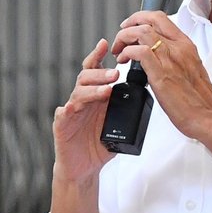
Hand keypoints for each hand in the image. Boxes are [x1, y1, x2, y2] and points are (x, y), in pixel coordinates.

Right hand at [52, 39, 119, 183]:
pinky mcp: (62, 127)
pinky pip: (63, 115)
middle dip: (101, 74)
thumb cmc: (100, 144)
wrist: (84, 168)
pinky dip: (66, 111)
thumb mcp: (118, 122)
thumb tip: (150, 89)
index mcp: (95, 96)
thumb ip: (127, 106)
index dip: (98, 56)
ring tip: (106, 90)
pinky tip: (70, 108)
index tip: (107, 43)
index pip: (95, 70)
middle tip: (116, 73)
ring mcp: (71, 112)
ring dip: (92, 90)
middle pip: (86, 77)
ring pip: (77, 94)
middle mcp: (82, 100)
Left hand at [111, 11, 211, 140]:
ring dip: (125, 38)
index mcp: (186, 46)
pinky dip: (127, 52)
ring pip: (142, 32)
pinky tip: (125, 61)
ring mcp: (170, 59)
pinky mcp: (161, 73)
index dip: (141, 18)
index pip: (161, 18)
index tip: (131, 26)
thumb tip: (158, 59)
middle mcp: (179, 48)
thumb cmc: (200, 100)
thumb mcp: (190, 70)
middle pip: (150, 20)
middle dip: (130, 23)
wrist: (209, 116)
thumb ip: (175, 60)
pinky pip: (139, 52)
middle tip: (121, 35)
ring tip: (120, 51)